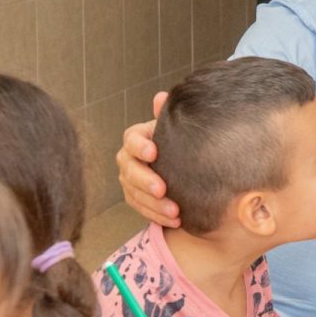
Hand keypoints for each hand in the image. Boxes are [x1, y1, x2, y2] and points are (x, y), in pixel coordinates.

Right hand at [117, 91, 179, 227]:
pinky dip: (157, 215)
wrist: (186, 167)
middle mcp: (129, 158)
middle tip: (162, 188)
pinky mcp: (135, 198)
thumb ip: (170, 116)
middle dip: (144, 180)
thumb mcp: (178, 129)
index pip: (131, 138)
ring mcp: (130, 179)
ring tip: (175, 211)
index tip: (153, 152)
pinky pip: (141, 208)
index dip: (139, 145)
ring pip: (134, 192)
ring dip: (153, 203)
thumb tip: (162, 96)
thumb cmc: (181, 143)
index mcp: (138, 138)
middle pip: (129, 169)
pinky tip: (176, 220)